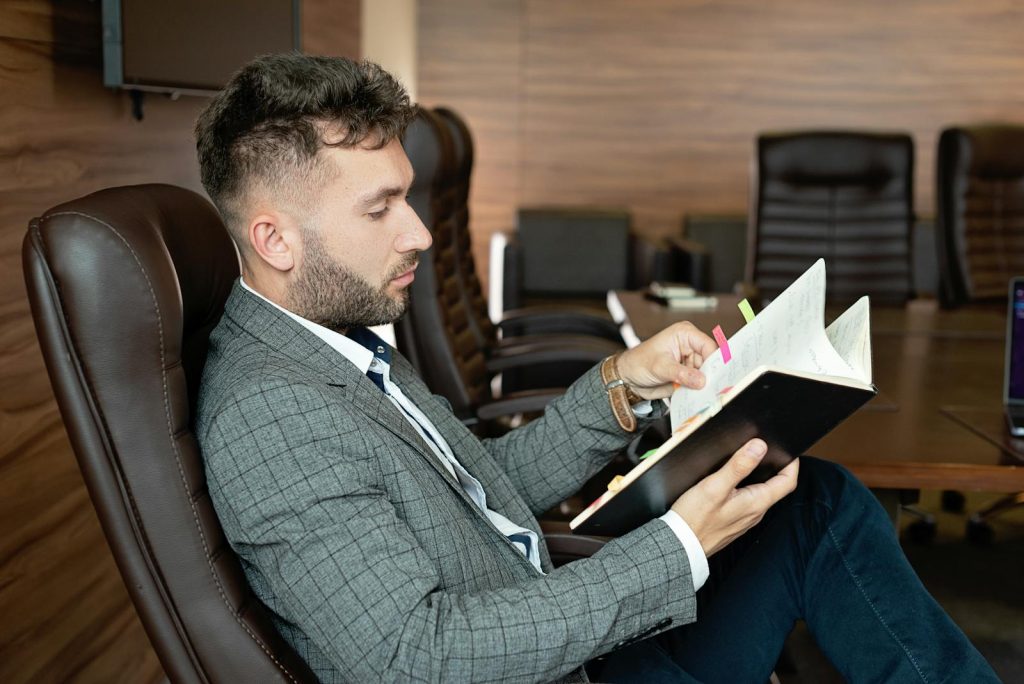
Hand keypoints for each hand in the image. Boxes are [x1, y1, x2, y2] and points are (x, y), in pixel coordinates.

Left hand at [615, 321, 717, 399]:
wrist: (628, 378)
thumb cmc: (638, 363)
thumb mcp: (659, 367)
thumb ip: (681, 373)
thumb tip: (701, 380)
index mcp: (685, 334)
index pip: (708, 346)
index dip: (715, 361)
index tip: (717, 376)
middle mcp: (690, 346)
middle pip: (710, 361)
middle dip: (711, 375)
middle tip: (713, 389)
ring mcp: (690, 361)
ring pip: (706, 374)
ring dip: (705, 385)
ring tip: (703, 394)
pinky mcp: (688, 375)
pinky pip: (699, 384)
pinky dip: (698, 391)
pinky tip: (697, 397)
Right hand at [670, 439, 799, 556]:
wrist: (680, 546)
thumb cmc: (695, 518)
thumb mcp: (715, 486)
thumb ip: (738, 466)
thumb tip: (759, 446)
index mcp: (757, 503)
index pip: (787, 482)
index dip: (791, 463)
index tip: (786, 449)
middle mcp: (755, 513)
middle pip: (775, 487)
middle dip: (774, 467)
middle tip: (766, 450)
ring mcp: (745, 519)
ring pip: (760, 494)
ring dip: (759, 476)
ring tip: (748, 460)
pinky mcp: (733, 522)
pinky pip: (747, 502)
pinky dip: (746, 487)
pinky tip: (731, 482)